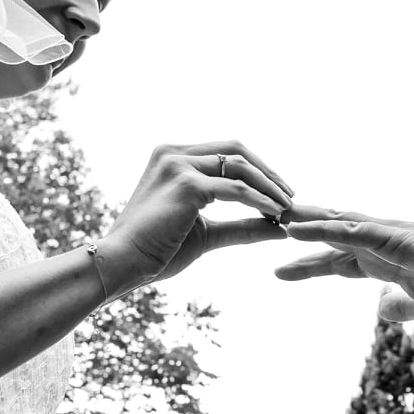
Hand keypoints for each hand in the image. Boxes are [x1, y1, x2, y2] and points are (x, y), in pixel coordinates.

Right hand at [96, 142, 293, 300]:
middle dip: (268, 172)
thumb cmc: (156, 251)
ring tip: (288, 208)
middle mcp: (174, 153)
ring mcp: (179, 165)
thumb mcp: (206, 233)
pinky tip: (276, 215)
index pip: (225, 152)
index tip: (279, 192)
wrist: (122, 264)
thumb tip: (279, 228)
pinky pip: (237, 190)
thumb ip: (241, 226)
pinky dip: (261, 201)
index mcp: (173, 157)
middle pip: (236, 150)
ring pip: (240, 166)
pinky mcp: (186, 184)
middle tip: (291, 196)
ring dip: (269, 186)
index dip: (257, 170)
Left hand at [275, 205, 413, 322]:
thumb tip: (381, 308)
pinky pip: (349, 230)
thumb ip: (401, 306)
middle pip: (327, 235)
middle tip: (258, 228)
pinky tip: (293, 227)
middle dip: (294, 234)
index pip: (338, 260)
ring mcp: (386, 237)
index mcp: (387, 261)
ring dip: (298, 221)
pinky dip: (319, 227)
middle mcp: (381, 243)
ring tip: (265, 216)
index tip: (279, 270)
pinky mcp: (394, 238)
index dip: (308, 264)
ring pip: (332, 223)